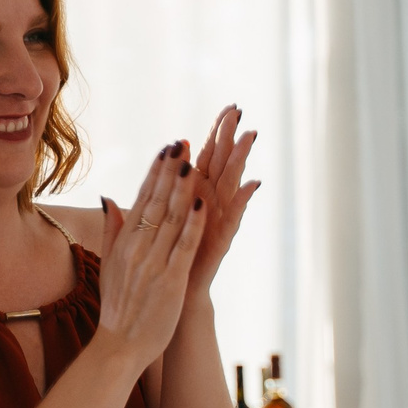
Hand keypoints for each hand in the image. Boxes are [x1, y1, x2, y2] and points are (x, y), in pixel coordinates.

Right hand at [94, 143, 209, 377]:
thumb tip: (109, 198)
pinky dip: (191, 224)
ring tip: (192, 161)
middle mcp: (136, 249)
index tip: (167, 149)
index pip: (140, 199)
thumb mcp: (109, 265)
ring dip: (181, 188)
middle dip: (169, 171)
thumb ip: (112, 230)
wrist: (120, 344)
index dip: (155, 173)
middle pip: (154, 203)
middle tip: (182, 142)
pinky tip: (201, 203)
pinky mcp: (169, 279)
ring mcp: (152, 263)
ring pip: (169, 219)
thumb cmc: (119, 307)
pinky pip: (182, 246)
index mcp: (123, 244)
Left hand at [178, 105, 260, 298]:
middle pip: (220, 165)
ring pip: (230, 186)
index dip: (214, 135)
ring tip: (249, 136)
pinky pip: (232, 219)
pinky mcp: (219, 242)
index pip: (204, 160)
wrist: (174, 299)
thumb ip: (159, 196)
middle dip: (228, 137)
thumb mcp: (156, 225)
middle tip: (238, 109)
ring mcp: (217, 223)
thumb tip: (165, 167)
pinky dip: (241, 202)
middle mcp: (209, 206)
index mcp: (191, 199)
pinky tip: (251, 185)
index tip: (226, 108)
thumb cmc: (165, 261)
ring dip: (239, 161)